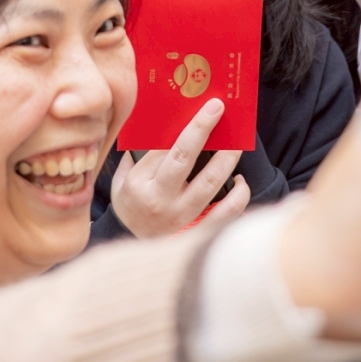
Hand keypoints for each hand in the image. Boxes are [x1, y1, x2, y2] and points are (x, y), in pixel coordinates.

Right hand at [110, 100, 249, 236]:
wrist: (134, 253)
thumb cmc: (131, 208)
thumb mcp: (120, 182)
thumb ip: (136, 157)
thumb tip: (161, 128)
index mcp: (139, 185)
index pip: (162, 149)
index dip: (184, 128)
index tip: (200, 109)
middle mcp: (161, 199)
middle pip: (185, 158)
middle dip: (202, 129)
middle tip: (217, 108)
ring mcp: (182, 216)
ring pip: (211, 182)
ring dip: (227, 158)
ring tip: (236, 142)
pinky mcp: (199, 230)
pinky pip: (227, 211)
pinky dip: (239, 194)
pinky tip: (240, 181)